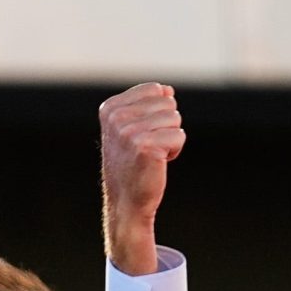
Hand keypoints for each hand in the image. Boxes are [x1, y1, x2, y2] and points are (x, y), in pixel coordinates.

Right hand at [100, 83, 184, 274]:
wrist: (127, 201)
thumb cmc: (133, 164)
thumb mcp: (133, 128)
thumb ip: (147, 105)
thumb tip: (167, 89)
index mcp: (111, 108)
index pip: (155, 89)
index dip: (157, 112)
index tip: (142, 134)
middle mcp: (117, 118)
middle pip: (168, 103)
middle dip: (166, 125)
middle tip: (149, 147)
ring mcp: (129, 132)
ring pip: (176, 119)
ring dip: (170, 139)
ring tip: (152, 155)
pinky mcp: (145, 147)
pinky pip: (179, 136)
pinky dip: (175, 151)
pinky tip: (158, 163)